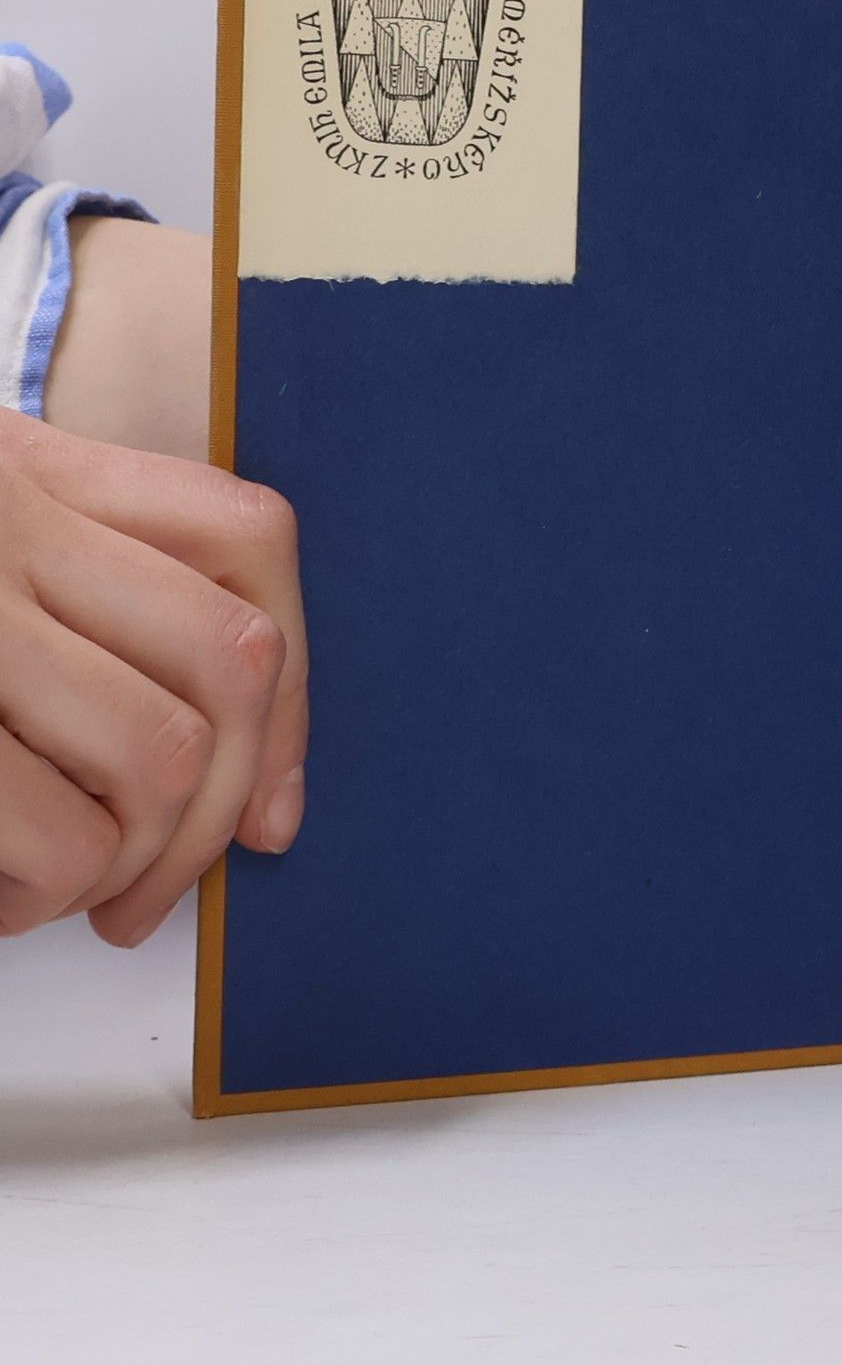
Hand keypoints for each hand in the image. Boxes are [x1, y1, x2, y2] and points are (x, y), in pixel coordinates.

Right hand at [0, 406, 307, 943]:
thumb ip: (93, 595)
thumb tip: (255, 792)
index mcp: (36, 472)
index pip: (248, 540)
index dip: (290, 686)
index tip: (274, 806)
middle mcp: (7, 523)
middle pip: (230, 663)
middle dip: (220, 805)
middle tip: (155, 886)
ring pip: (158, 753)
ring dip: (137, 857)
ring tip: (68, 890)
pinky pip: (51, 832)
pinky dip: (45, 892)